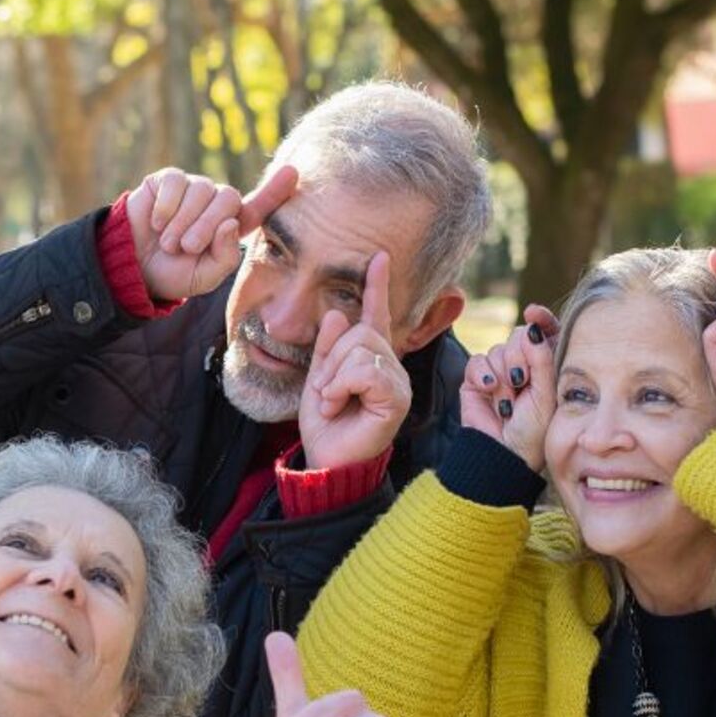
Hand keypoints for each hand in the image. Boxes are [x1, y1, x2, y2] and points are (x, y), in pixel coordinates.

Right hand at [126, 164, 298, 302]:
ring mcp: (193, 188)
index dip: (275, 190)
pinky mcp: (168, 180)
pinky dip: (166, 206)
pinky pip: (176, 182)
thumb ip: (224, 257)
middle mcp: (216, 203)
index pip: (258, 207)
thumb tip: (231, 223)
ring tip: (168, 242)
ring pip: (202, 189)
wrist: (133, 268)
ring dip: (183, 221)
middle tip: (186, 248)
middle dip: (206, 226)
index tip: (292, 172)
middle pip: (228, 198)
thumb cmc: (173, 274)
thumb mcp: (204, 277)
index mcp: (231, 227)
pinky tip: (157, 222)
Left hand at [298, 251, 409, 469]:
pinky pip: (366, 370)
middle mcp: (389, 365)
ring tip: (332, 400)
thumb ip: (327, 346)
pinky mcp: (396, 397)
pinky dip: (342, 385)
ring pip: (361, 348)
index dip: (377, 286)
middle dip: (331, 358)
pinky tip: (338, 404)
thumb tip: (335, 313)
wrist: (327, 459)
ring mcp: (396, 381)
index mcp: (370, 358)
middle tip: (325, 390)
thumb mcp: (318, 377)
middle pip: (360, 331)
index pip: (375, 316)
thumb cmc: (326, 424)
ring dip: (333, 376)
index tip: (379, 257)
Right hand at [459, 304, 559, 472]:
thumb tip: (532, 326)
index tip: (534, 313)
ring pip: (498, 349)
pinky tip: (491, 391)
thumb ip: (542, 359)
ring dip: (503, 374)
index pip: (545, 333)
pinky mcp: (476, 380)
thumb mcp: (546, 394)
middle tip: (521, 381)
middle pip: (518, 336)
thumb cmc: (532, 431)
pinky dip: (484, 374)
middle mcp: (522, 366)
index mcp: (546, 367)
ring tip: (508, 400)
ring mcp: (498, 372)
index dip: (541, 320)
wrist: (503, 453)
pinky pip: (478, 361)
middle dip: (520, 356)